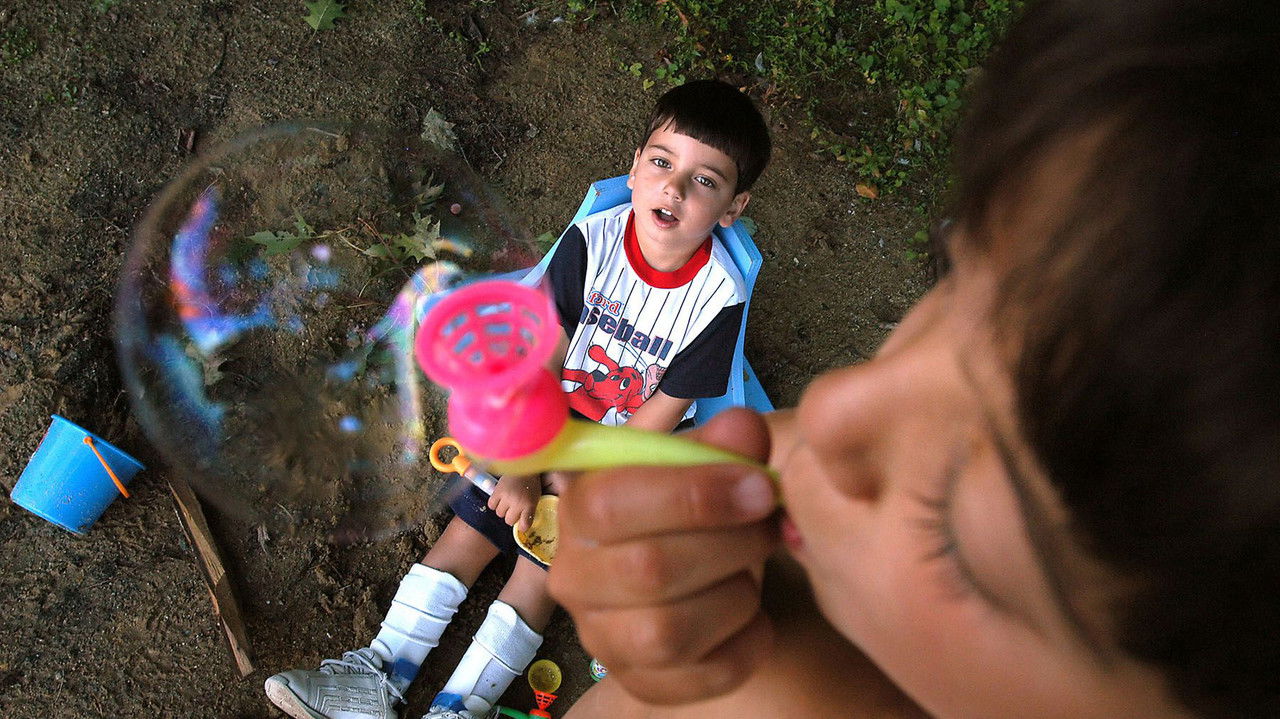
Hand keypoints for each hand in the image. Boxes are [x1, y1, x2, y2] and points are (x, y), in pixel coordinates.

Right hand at [488, 473, 540, 531]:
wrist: (523, 466)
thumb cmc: (531, 483)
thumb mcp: (535, 498)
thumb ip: (529, 512)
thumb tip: (523, 526)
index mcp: (529, 505)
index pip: (523, 525)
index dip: (521, 526)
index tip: (521, 523)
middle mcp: (517, 503)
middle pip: (509, 521)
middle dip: (511, 516)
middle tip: (514, 509)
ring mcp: (506, 497)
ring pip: (499, 513)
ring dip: (503, 510)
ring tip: (507, 502)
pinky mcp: (497, 491)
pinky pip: (491, 505)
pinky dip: (494, 504)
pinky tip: (499, 500)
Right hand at [547, 408, 780, 704]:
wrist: (700, 576)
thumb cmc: (694, 511)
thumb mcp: (708, 465)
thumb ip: (725, 443)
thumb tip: (740, 431)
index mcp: (579, 506)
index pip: (613, 502)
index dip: (693, 495)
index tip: (760, 487)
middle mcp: (574, 576)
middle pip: (648, 569)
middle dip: (729, 545)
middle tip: (770, 528)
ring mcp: (601, 637)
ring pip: (668, 631)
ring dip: (736, 596)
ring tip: (753, 573)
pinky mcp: (641, 683)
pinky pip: (703, 674)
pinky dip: (748, 643)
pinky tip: (754, 616)